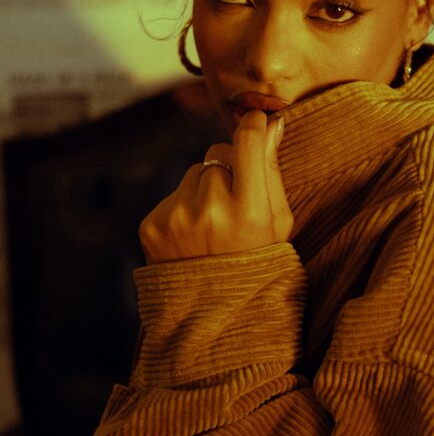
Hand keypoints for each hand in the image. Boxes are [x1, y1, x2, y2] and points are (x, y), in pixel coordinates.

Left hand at [139, 111, 291, 262]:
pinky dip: (184, 208)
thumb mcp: (278, 221)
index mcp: (250, 213)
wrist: (214, 313)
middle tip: (236, 202)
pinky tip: (193, 236)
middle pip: (218, 154)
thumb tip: (271, 122)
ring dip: (204, 188)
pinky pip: (173, 194)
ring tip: (213, 225)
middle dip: (229, 167)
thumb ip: (272, 170)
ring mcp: (177, 218)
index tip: (257, 121)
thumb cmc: (257, 261)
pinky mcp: (153, 224)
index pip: (247, 143)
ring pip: (194, 172)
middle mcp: (211, 213)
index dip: (253, 125)